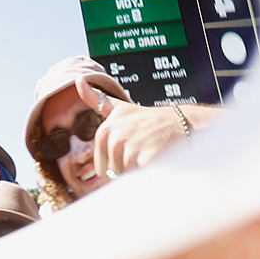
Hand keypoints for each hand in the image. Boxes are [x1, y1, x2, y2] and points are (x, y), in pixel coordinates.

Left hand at [74, 77, 218, 180]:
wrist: (181, 123)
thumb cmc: (148, 120)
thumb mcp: (120, 108)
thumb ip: (97, 99)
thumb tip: (78, 81)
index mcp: (106, 129)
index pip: (102, 166)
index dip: (117, 164)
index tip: (130, 151)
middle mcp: (115, 137)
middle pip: (114, 172)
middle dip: (127, 169)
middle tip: (142, 151)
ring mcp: (131, 147)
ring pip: (127, 176)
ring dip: (138, 171)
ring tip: (149, 153)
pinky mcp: (146, 158)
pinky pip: (140, 177)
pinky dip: (149, 173)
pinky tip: (157, 158)